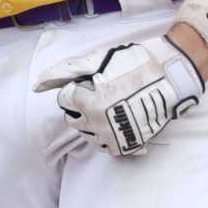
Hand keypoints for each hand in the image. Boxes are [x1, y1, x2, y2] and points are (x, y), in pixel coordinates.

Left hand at [32, 37, 204, 156]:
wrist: (170, 76)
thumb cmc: (134, 64)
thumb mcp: (98, 60)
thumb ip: (65, 72)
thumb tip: (37, 85)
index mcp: (87, 103)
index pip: (66, 99)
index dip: (78, 87)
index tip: (95, 81)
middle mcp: (97, 125)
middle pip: (73, 118)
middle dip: (82, 105)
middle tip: (101, 92)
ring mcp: (112, 138)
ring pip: (87, 133)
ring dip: (92, 120)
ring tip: (111, 104)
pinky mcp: (125, 146)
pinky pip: (104, 146)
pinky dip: (105, 134)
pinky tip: (116, 119)